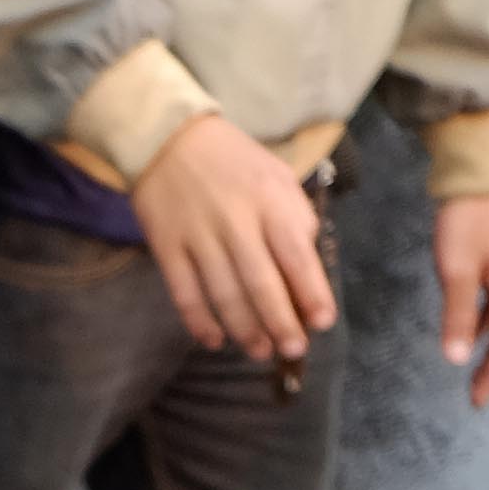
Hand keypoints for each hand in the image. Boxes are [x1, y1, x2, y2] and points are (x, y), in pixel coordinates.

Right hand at [129, 113, 334, 366]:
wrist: (168, 138)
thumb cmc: (232, 161)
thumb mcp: (276, 175)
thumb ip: (295, 218)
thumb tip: (306, 267)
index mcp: (269, 200)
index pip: (295, 255)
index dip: (311, 293)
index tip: (321, 322)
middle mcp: (235, 221)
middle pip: (260, 284)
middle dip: (280, 323)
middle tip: (292, 350)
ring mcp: (198, 236)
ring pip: (223, 295)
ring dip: (244, 330)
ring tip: (259, 351)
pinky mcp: (167, 248)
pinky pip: (185, 294)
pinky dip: (200, 323)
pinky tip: (215, 340)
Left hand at [435, 190, 488, 406]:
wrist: (477, 175)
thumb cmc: (466, 221)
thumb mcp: (456, 271)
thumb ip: (458, 315)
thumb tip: (456, 359)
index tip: (477, 400)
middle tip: (475, 394)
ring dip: (488, 347)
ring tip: (470, 369)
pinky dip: (482, 323)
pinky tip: (467, 331)